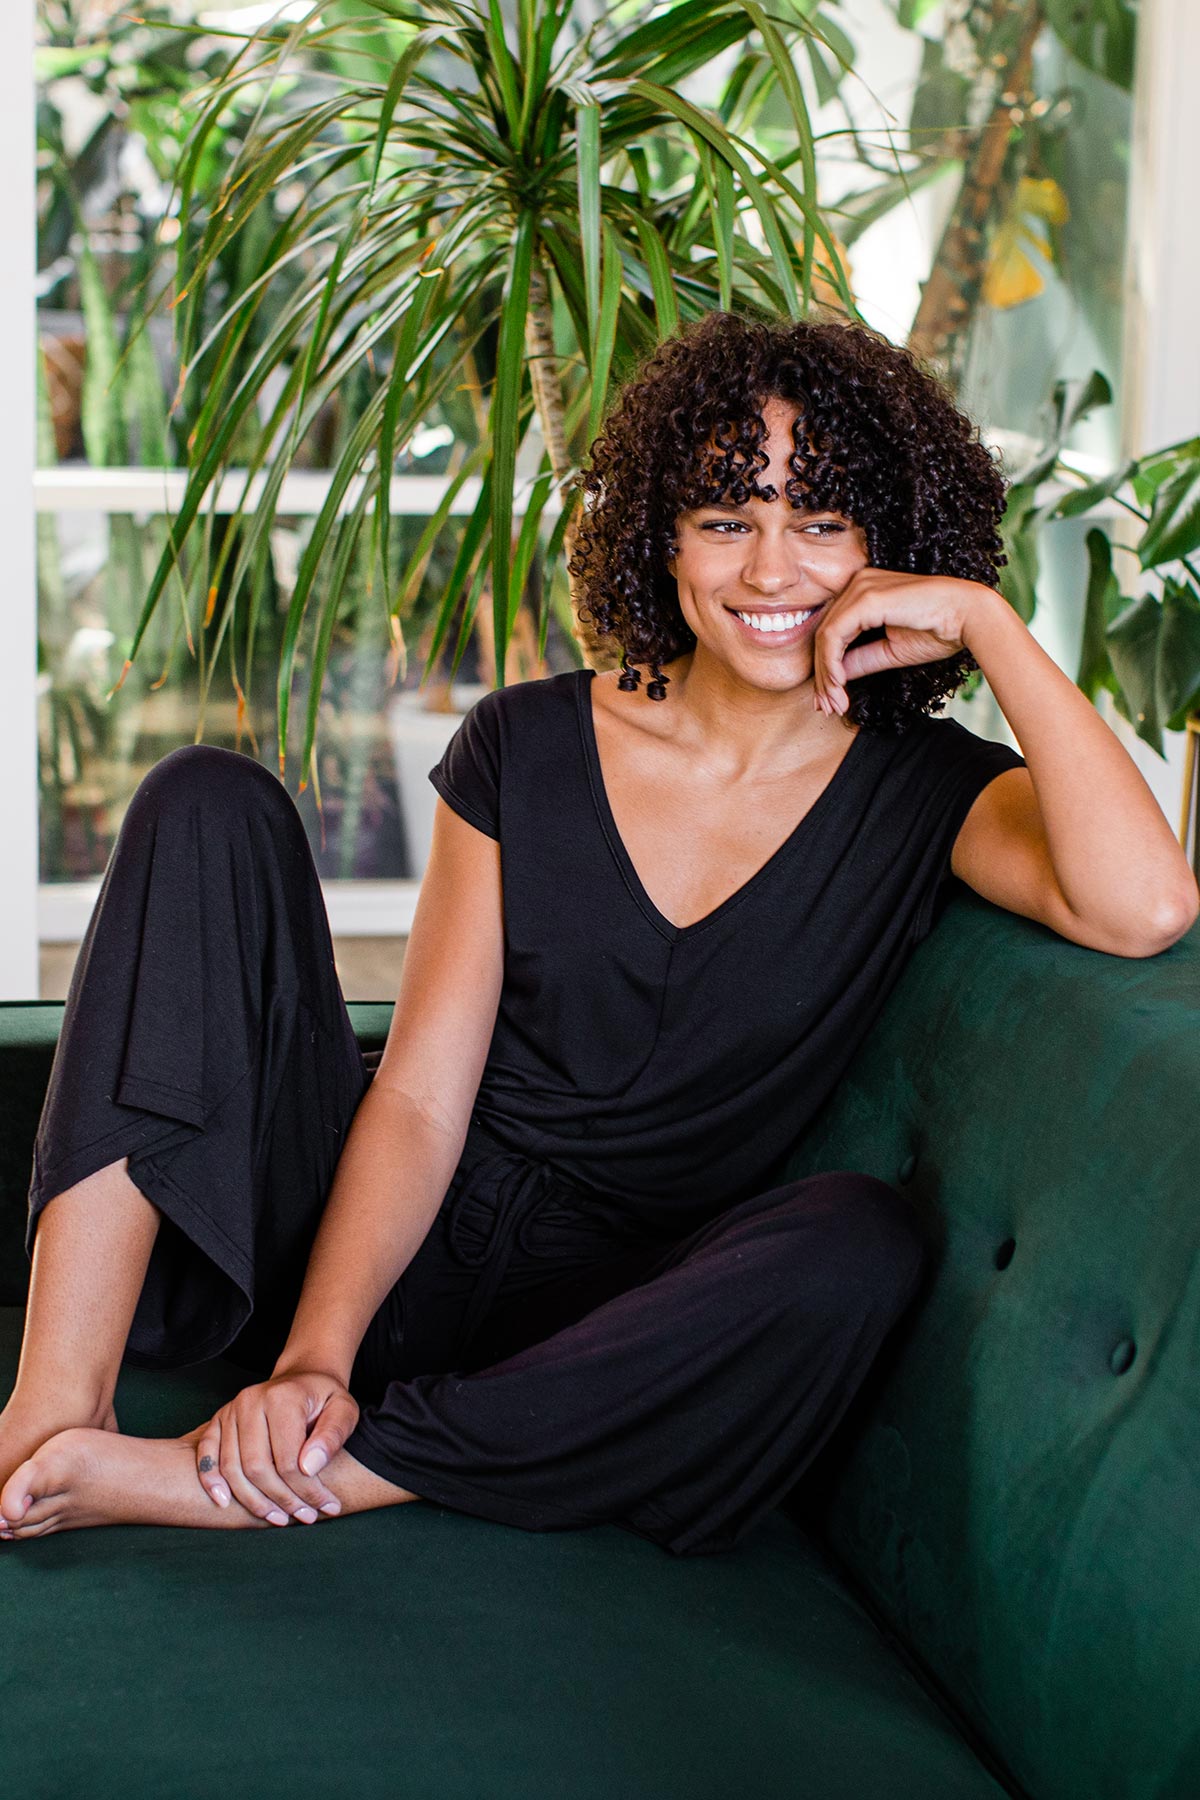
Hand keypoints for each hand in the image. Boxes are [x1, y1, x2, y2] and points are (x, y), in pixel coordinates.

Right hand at [192, 1370, 359, 1524]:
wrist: (303, 1377)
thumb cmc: (325, 1398)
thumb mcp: (344, 1410)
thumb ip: (332, 1436)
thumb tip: (309, 1468)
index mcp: (282, 1398)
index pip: (288, 1459)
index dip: (307, 1490)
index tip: (327, 1506)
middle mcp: (251, 1401)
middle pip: (257, 1468)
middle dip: (282, 1500)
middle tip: (306, 1517)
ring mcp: (231, 1410)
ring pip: (232, 1468)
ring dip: (254, 1501)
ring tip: (278, 1518)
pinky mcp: (218, 1419)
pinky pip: (206, 1453)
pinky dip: (210, 1480)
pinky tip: (223, 1502)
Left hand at [811, 569, 997, 715]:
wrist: (969, 617)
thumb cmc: (938, 630)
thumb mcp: (891, 651)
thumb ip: (862, 659)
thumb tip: (836, 677)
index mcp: (865, 591)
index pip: (833, 631)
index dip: (826, 668)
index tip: (831, 700)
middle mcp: (859, 584)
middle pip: (824, 634)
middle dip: (822, 676)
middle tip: (827, 708)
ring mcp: (861, 588)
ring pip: (824, 637)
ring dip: (826, 676)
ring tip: (834, 703)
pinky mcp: (865, 598)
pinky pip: (834, 636)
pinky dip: (831, 664)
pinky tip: (839, 686)